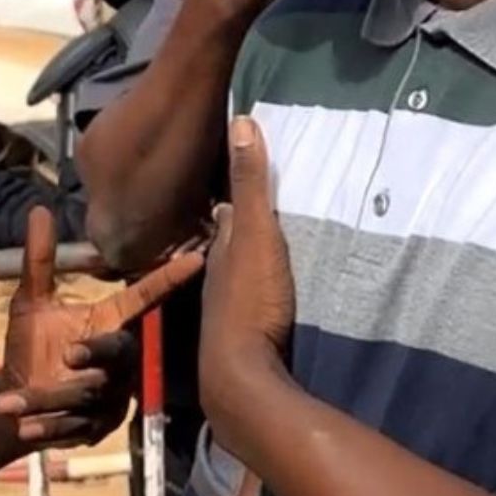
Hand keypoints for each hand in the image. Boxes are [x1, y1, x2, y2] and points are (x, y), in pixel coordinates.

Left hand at [0, 205, 202, 447]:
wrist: (12, 398)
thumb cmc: (30, 345)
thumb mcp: (30, 302)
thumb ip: (39, 261)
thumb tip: (38, 208)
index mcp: (109, 321)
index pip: (144, 297)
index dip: (168, 279)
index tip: (196, 257)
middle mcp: (117, 359)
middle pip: (120, 353)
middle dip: (96, 353)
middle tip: (69, 354)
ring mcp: (109, 396)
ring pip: (88, 394)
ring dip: (49, 397)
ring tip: (11, 402)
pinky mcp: (93, 428)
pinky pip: (75, 426)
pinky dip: (49, 426)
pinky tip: (23, 426)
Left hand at [200, 117, 294, 408]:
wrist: (243, 375)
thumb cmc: (249, 300)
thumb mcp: (255, 234)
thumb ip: (249, 183)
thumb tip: (240, 120)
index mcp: (220, 247)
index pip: (225, 210)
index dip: (234, 190)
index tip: (248, 168)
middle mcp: (218, 273)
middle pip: (232, 240)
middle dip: (243, 222)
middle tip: (267, 202)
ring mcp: (230, 305)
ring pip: (240, 270)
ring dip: (253, 256)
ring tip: (275, 242)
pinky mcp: (247, 333)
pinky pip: (255, 298)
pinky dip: (263, 286)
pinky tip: (277, 289)